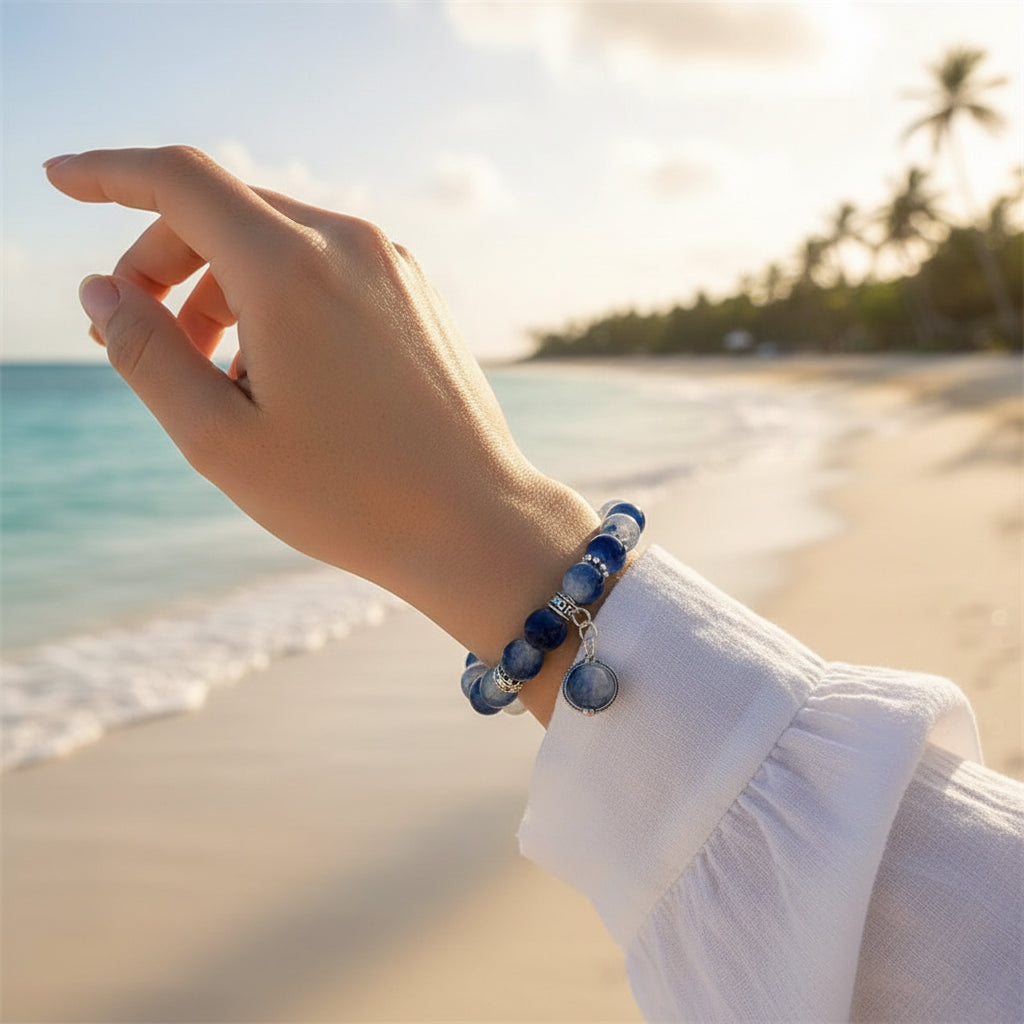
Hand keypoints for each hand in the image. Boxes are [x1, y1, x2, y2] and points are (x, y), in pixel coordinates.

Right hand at [46, 146, 598, 722]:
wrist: (476, 523)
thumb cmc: (352, 496)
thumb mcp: (221, 439)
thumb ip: (145, 354)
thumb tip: (101, 291)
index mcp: (291, 269)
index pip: (177, 180)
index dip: (108, 173)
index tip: (59, 181)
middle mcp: (348, 244)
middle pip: (223, 211)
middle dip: (161, 259)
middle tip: (139, 336)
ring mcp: (391, 265)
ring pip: (273, 240)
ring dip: (219, 286)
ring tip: (215, 374)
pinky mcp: (415, 292)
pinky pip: (323, 267)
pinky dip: (275, 296)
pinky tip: (276, 371)